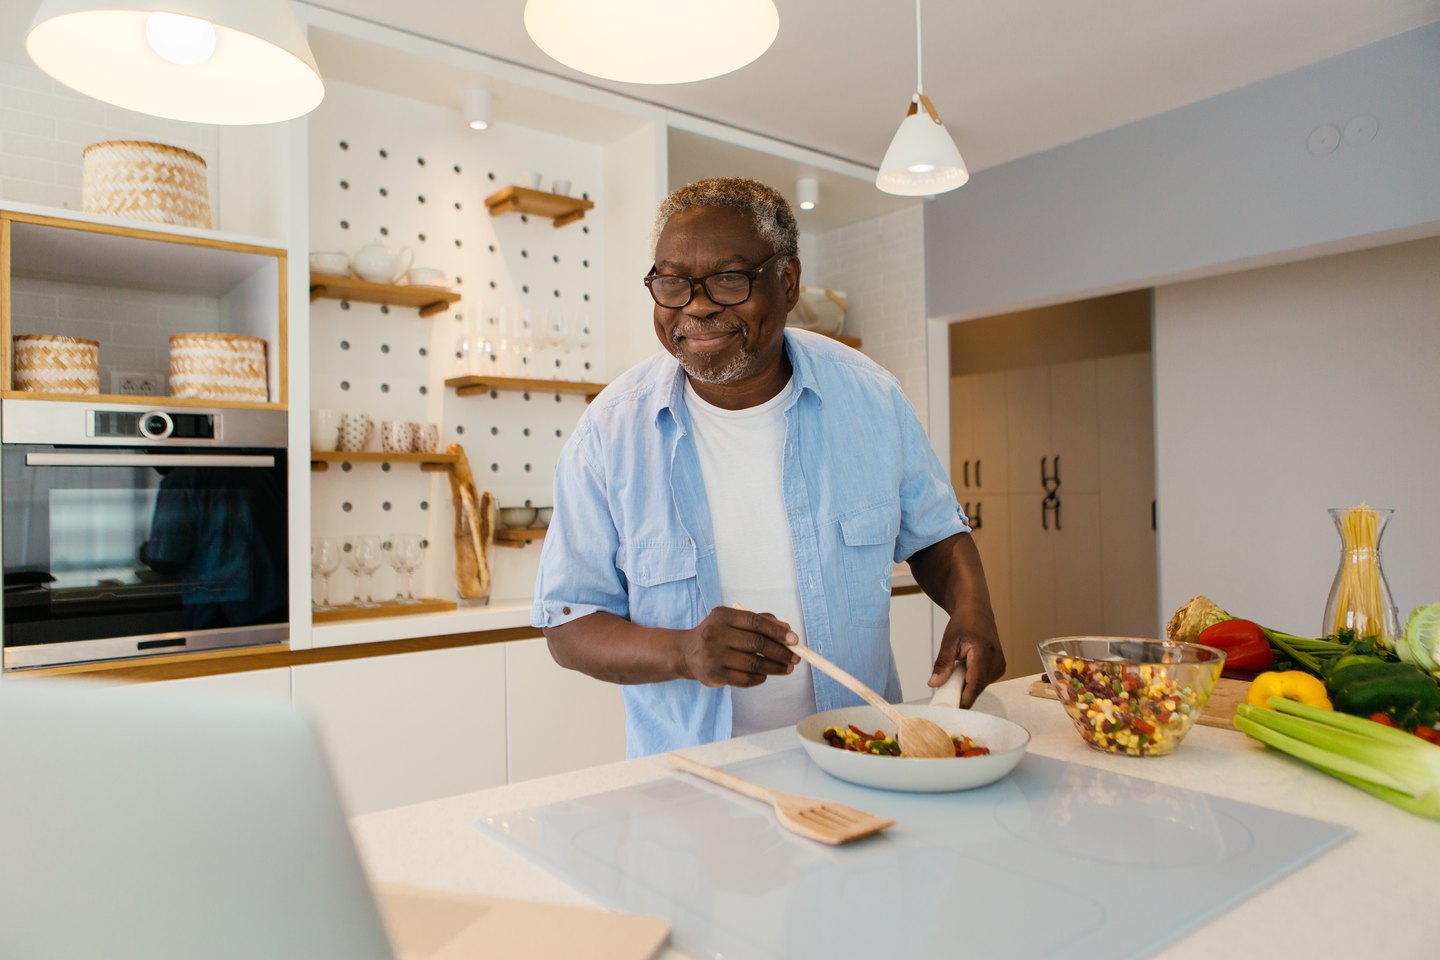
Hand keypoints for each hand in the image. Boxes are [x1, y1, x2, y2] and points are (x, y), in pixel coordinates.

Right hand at [679, 606, 798, 687]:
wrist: (687, 653)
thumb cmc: (718, 634)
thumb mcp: (733, 621)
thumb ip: (760, 621)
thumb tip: (787, 629)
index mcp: (722, 616)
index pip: (755, 622)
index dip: (777, 631)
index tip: (794, 640)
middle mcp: (716, 634)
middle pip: (756, 643)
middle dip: (781, 652)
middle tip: (795, 658)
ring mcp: (714, 655)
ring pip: (753, 663)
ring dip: (774, 667)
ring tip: (787, 668)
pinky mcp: (714, 674)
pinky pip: (744, 679)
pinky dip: (759, 678)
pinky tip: (765, 675)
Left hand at [928, 609, 1004, 708]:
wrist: (976, 611)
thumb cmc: (964, 622)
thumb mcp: (949, 641)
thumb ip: (943, 664)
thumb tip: (934, 683)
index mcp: (984, 652)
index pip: (975, 684)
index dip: (963, 699)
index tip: (950, 709)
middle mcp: (996, 660)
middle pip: (977, 688)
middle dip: (960, 693)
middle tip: (943, 693)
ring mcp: (1000, 665)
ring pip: (980, 686)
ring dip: (966, 686)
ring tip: (955, 673)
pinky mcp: (999, 668)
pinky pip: (983, 682)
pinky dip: (972, 681)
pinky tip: (964, 671)